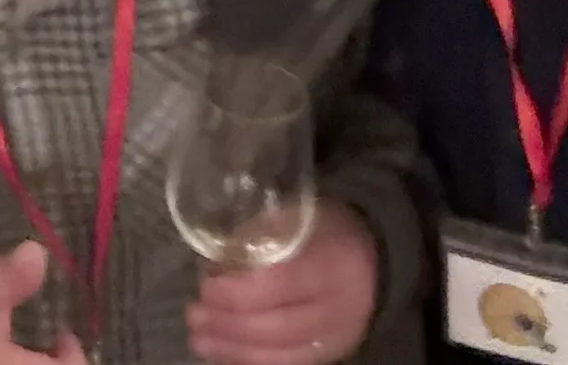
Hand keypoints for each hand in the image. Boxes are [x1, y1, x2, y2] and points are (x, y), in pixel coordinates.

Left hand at [185, 200, 379, 364]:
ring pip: (281, 353)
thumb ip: (257, 239)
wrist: (374, 259)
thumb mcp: (294, 217)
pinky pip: (289, 364)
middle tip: (194, 314)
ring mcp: (338, 337)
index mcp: (331, 263)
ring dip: (233, 349)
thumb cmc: (325, 230)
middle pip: (275, 326)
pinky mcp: (332, 354)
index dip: (234, 291)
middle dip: (228, 324)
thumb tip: (214, 266)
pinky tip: (225, 352)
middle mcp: (340, 307)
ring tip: (200, 339)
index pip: (276, 286)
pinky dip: (252, 360)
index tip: (205, 286)